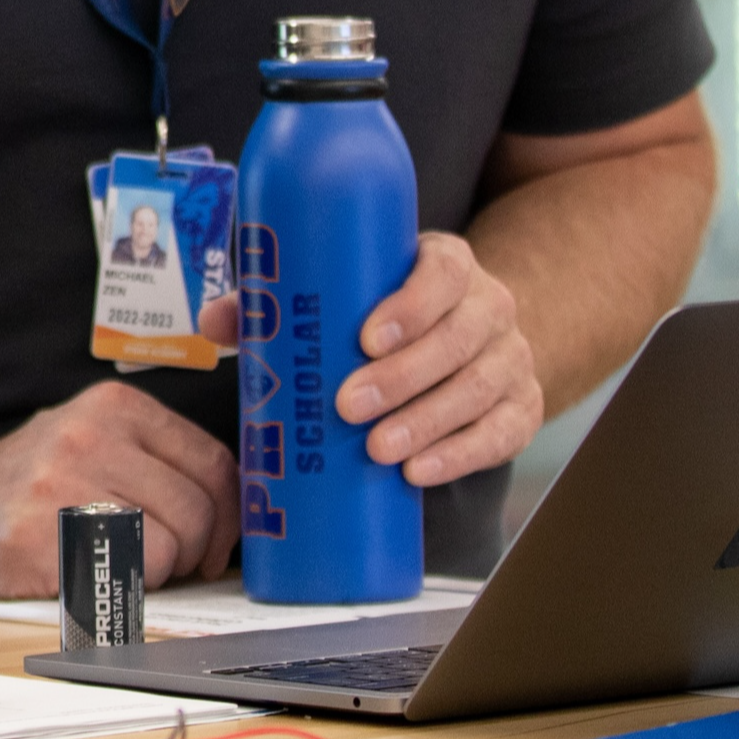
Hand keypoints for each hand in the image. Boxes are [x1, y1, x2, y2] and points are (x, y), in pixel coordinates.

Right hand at [0, 383, 235, 594]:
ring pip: (168, 547)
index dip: (227, 516)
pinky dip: (118, 588)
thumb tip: (232, 512)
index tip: (216, 544)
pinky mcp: (39, 538)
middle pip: (196, 510)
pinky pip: (121, 576)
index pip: (212, 463)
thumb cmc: (26, 485)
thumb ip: (155, 459)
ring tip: (113, 562)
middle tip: (164, 562)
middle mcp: (89, 437)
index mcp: (113, 407)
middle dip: (192, 550)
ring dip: (153, 572)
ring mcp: (61, 486)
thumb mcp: (89, 439)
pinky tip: (86, 575)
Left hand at [196, 231, 538, 486]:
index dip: (412, 303)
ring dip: (429, 422)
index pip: (445, 271)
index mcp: (447, 265)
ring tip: (379, 451)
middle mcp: (489, 306)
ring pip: (480, 389)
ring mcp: (511, 359)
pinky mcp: (522, 408)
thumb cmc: (385, 315)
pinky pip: (504, 434)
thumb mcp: (344, 296)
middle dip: (404, 376)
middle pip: (460, 337)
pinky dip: (462, 455)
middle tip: (349, 408)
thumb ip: (279, 302)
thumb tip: (216, 322)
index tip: (366, 338)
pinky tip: (420, 473)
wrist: (462, 343)